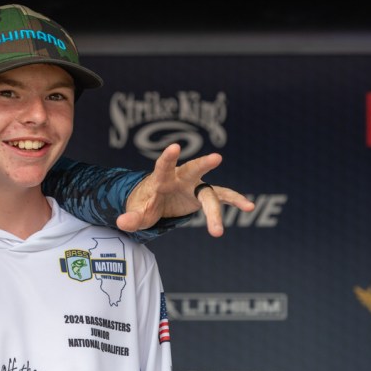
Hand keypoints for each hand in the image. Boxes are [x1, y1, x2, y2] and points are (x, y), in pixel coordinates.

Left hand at [116, 144, 254, 236]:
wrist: (156, 201)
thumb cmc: (146, 203)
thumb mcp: (138, 213)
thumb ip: (131, 218)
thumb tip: (122, 223)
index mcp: (161, 179)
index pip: (163, 166)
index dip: (168, 158)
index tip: (175, 147)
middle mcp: (181, 178)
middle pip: (193, 169)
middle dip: (203, 164)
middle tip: (216, 158)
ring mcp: (195, 185)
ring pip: (209, 193)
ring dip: (217, 207)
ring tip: (242, 209)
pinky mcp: (204, 195)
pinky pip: (222, 197)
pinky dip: (235, 201)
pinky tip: (249, 206)